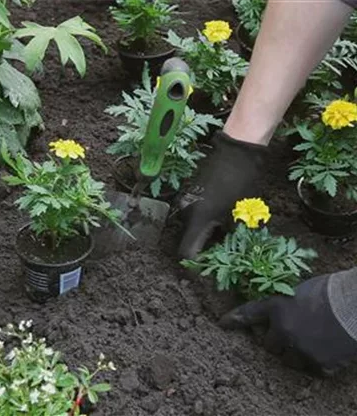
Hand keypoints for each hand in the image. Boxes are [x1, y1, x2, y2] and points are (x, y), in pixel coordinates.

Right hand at [178, 131, 266, 258]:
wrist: (236, 151)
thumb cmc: (242, 184)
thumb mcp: (241, 217)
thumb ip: (231, 239)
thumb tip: (227, 256)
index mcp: (197, 219)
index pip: (186, 253)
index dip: (194, 266)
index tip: (205, 272)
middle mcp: (185, 212)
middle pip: (188, 241)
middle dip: (203, 250)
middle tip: (222, 252)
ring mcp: (185, 201)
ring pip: (191, 228)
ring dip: (204, 235)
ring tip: (224, 233)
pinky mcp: (188, 192)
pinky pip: (192, 215)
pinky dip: (204, 221)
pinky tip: (220, 217)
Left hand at [219, 269, 356, 374]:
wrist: (355, 304)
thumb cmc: (331, 290)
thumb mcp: (299, 289)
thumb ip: (284, 303)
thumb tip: (280, 312)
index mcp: (276, 306)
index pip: (249, 313)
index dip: (234, 319)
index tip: (222, 324)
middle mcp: (283, 330)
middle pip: (268, 345)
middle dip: (276, 340)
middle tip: (290, 333)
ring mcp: (300, 349)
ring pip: (288, 360)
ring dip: (294, 353)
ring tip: (311, 341)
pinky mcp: (319, 364)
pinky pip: (311, 368)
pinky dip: (316, 361)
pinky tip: (326, 349)